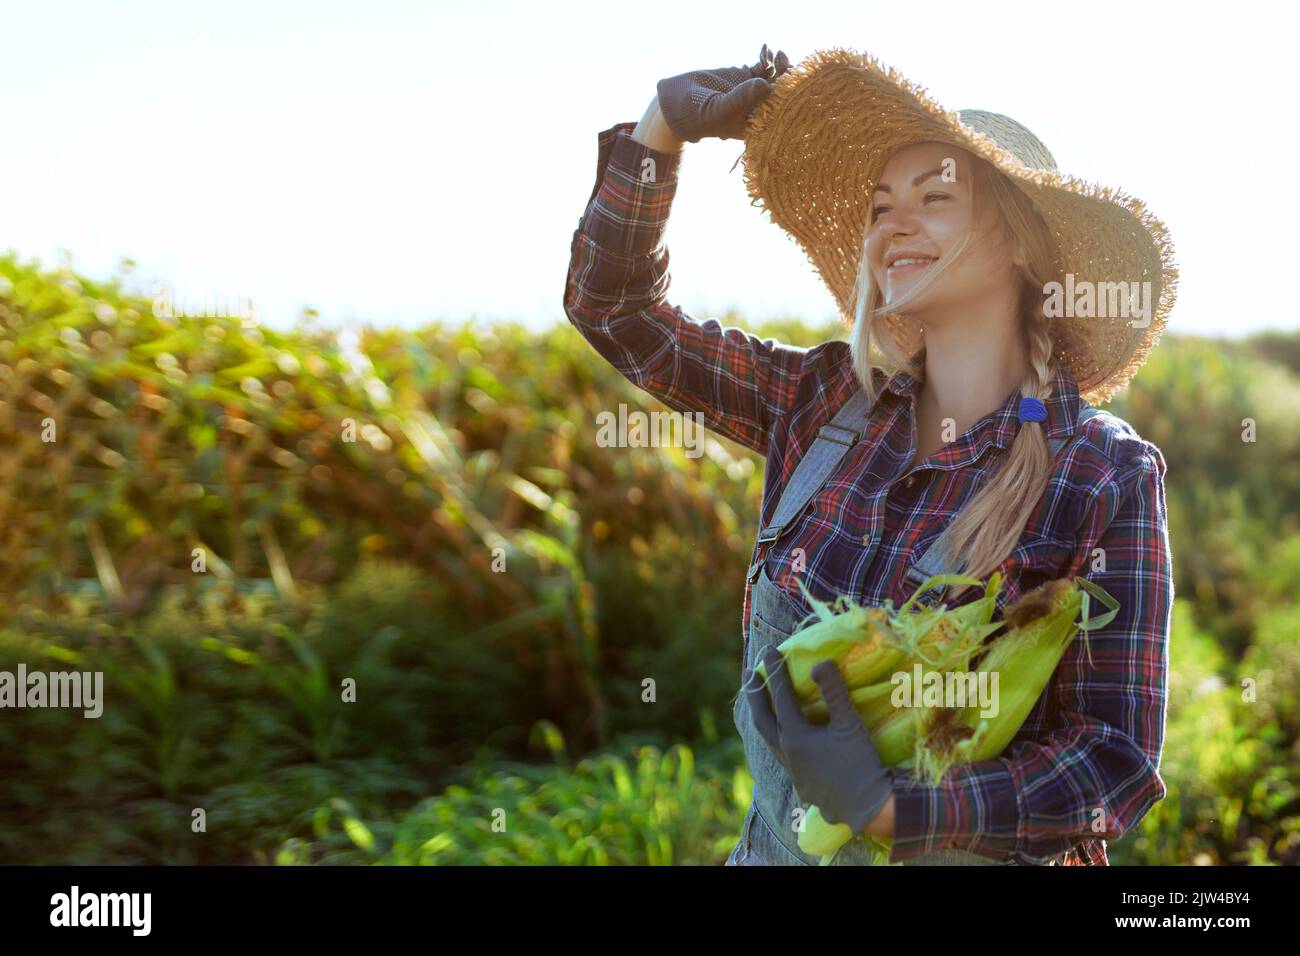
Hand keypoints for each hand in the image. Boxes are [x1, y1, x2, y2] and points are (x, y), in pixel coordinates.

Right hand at [655, 43, 790, 142]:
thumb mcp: (717, 110)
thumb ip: (740, 99)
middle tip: (784, 62)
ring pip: (775, 79)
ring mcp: (753, 92)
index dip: (787, 99)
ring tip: (777, 54)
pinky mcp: (746, 77)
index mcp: (754, 126)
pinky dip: (767, 58)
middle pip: (781, 94)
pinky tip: (765, 49)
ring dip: (779, 66)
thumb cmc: (696, 115)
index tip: (787, 83)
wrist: (676, 102)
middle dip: (786, 79)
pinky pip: (764, 67)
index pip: (778, 114)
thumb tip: (765, 85)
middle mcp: (757, 110)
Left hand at [746, 646, 893, 836]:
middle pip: (761, 719)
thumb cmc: (860, 764)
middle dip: (754, 695)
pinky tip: (789, 740)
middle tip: (748, 674)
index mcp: (794, 737)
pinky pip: (782, 756)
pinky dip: (779, 739)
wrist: (868, 810)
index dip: (775, 671)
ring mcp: (793, 772)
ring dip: (765, 718)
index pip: (781, 697)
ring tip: (763, 705)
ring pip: (770, 740)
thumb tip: (819, 662)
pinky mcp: (802, 786)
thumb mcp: (849, 725)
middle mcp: (786, 754)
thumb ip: (834, 692)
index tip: (769, 651)